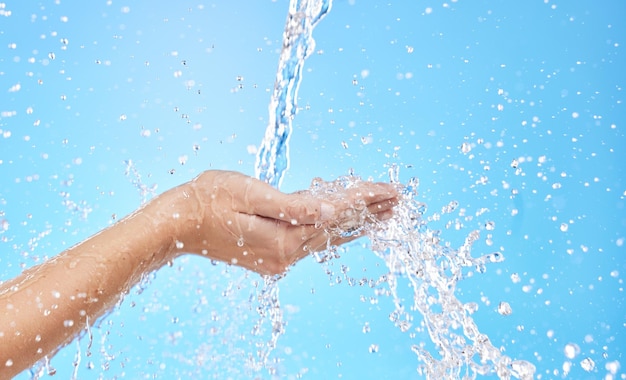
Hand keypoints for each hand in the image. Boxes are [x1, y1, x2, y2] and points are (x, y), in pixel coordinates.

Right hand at [158, 171, 397, 274]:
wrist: (178, 225)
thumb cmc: (209, 200)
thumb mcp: (250, 194)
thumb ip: (292, 206)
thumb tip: (328, 211)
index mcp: (284, 239)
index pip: (336, 215)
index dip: (364, 199)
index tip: (391, 190)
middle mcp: (285, 255)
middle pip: (337, 229)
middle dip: (369, 212)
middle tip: (398, 199)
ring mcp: (278, 259)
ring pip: (326, 237)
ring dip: (355, 223)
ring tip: (382, 211)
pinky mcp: (271, 256)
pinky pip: (310, 240)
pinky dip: (331, 229)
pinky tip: (343, 224)